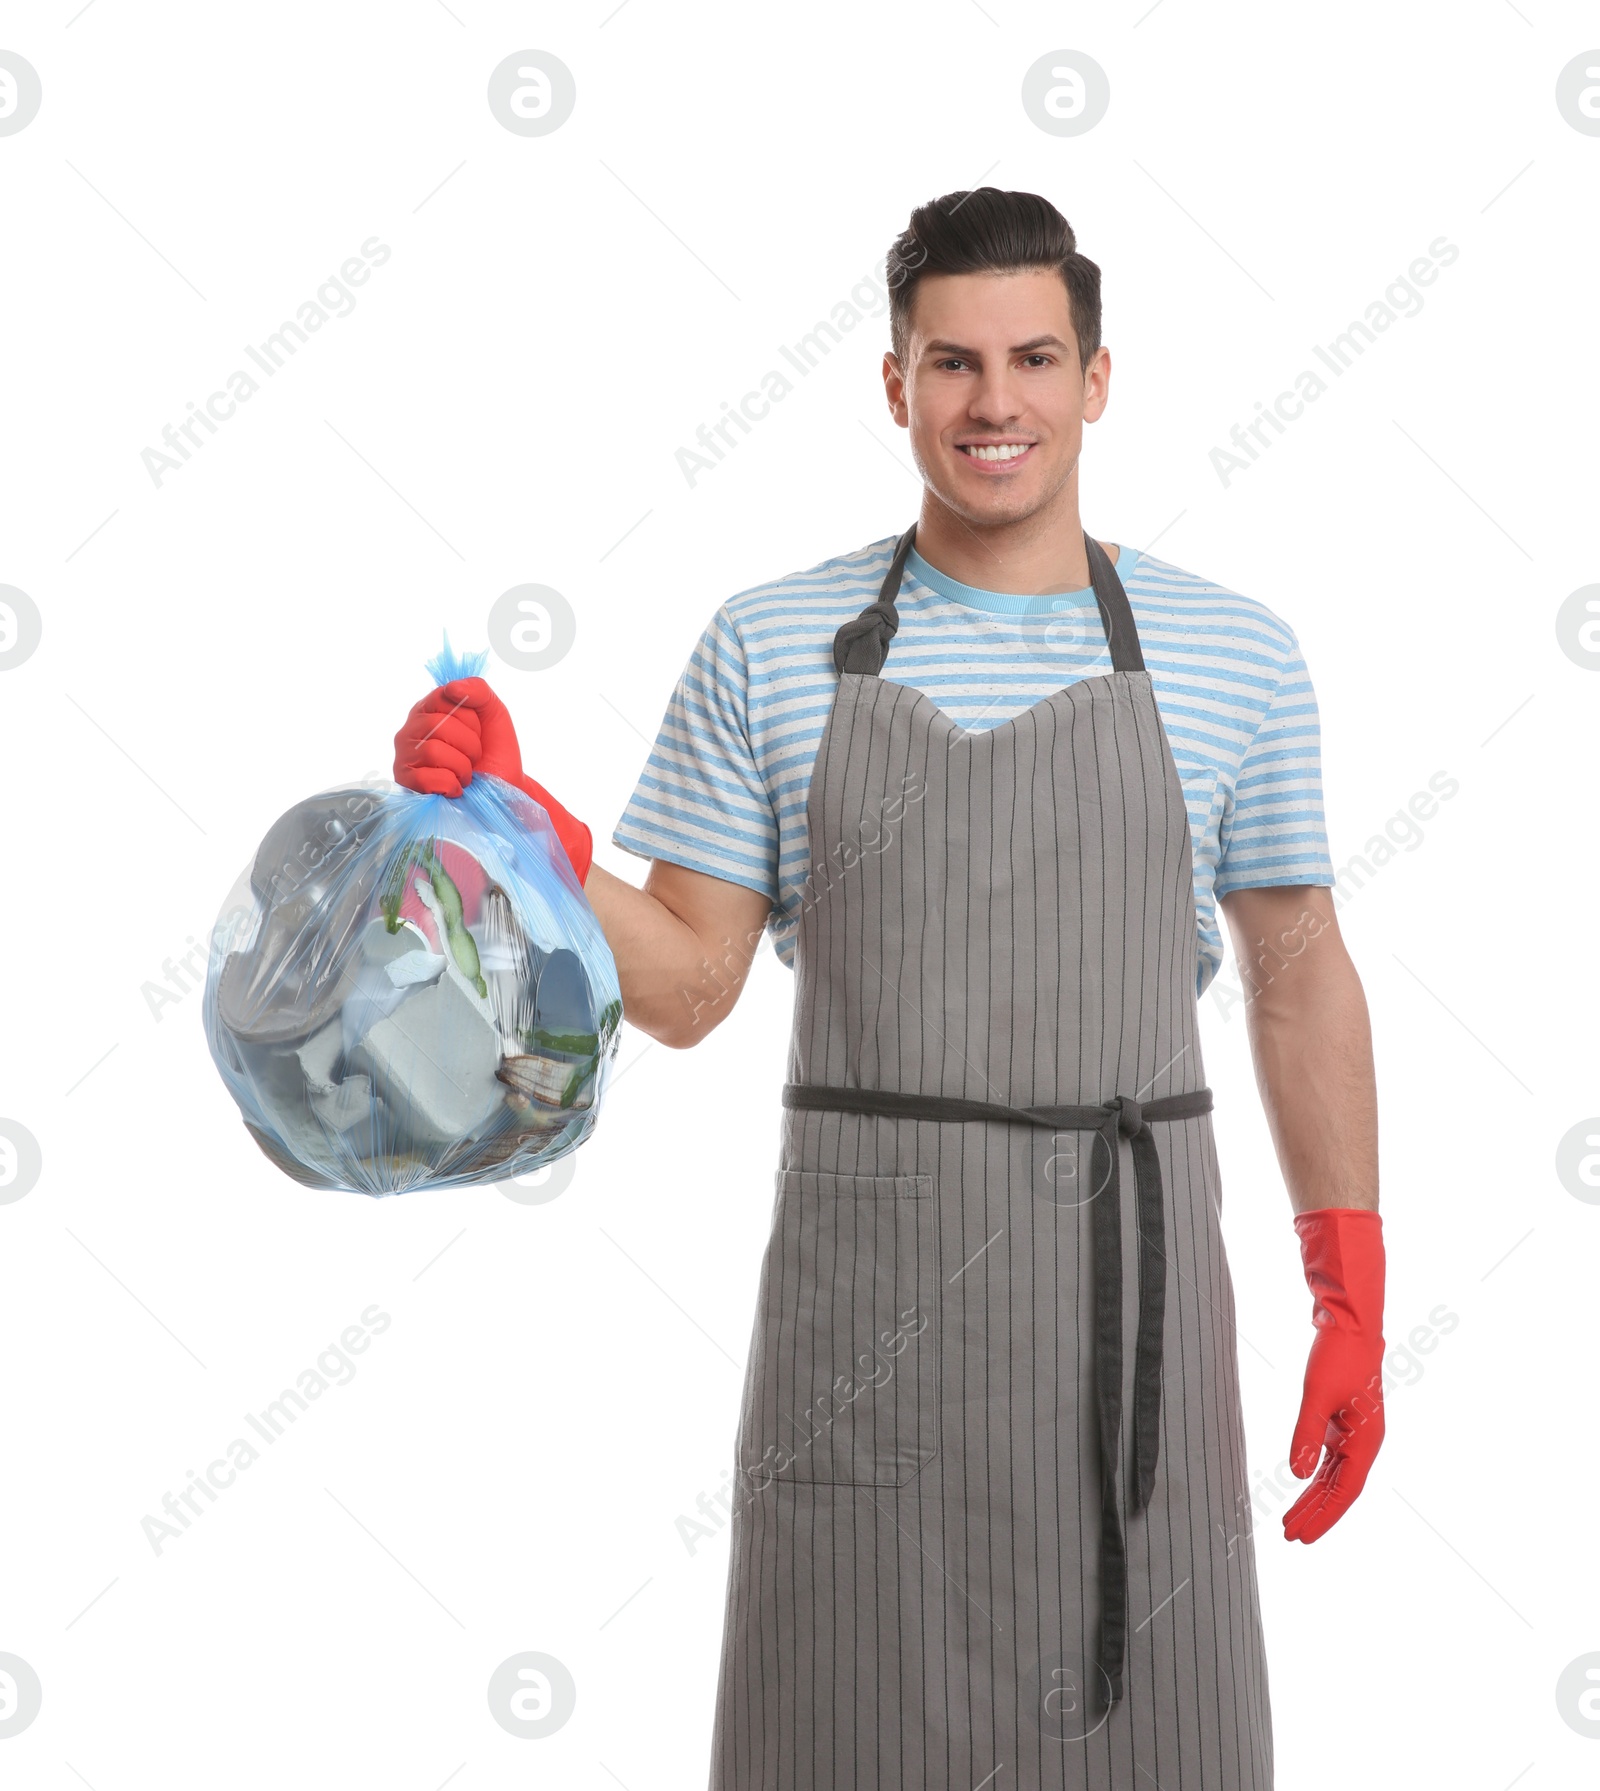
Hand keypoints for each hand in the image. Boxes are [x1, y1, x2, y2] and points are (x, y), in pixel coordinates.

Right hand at [392, 676, 593, 883]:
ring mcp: (405, 756)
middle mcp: (411, 729)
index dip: (469, 717)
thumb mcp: (494, 714)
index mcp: (429, 709)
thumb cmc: (495, 753)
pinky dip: (451, 785)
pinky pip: (428, 778)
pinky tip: (455, 787)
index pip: (442, 697)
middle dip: (469, 744)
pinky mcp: (406, 783)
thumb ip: (478, 690)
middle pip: (437, 725)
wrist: (504, 790)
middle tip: (474, 757)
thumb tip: (452, 688)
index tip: (477, 730)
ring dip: (462, 767)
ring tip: (466, 773)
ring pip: (433, 751)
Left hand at [1283, 1207, 1385, 1543]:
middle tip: (1289, 1536)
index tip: (1302, 1537)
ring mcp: (1354, 1433)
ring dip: (1312, 1496)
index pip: (1344, 1492)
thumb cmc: (1338, 1357)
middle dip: (1314, 1513)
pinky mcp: (1343, 1421)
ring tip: (1289, 1518)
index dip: (1323, 1516)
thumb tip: (1295, 1474)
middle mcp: (1363, 1443)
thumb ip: (1305, 1435)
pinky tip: (1300, 1483)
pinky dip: (1314, 1474)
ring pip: (1332, 1476)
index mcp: (1365, 1443)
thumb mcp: (1316, 1396)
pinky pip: (1329, 1458)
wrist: (1351, 1324)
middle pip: (1337, 1489)